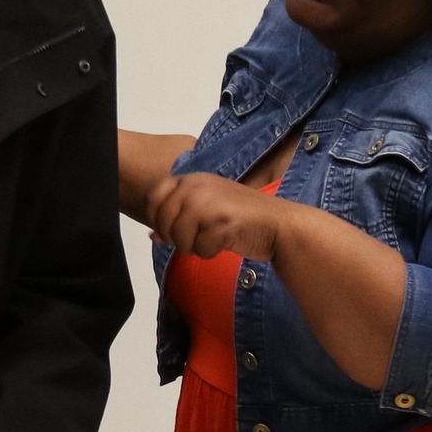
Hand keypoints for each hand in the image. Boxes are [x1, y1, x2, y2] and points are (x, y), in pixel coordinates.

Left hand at [145, 173, 290, 261]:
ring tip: (213, 239)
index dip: (157, 218)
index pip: (154, 197)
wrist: (279, 224)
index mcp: (193, 179)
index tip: (172, 229)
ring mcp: (210, 203)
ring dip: (194, 247)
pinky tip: (225, 242)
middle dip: (177, 239)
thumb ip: (178, 217)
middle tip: (198, 238)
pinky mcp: (222, 223)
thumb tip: (153, 235)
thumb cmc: (242, 218)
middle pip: (164, 222)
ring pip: (179, 238)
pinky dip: (211, 253)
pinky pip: (200, 249)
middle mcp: (198, 187)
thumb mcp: (206, 210)